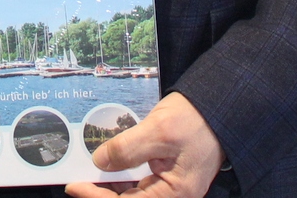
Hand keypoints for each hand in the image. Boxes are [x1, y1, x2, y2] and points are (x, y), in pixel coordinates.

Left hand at [66, 92, 222, 197]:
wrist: (221, 108)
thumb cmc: (198, 119)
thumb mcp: (160, 130)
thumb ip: (128, 149)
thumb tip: (100, 163)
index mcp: (176, 193)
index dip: (98, 197)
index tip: (75, 186)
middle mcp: (172, 194)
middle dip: (101, 190)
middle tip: (77, 177)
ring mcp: (170, 185)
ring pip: (131, 191)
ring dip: (109, 182)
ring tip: (87, 169)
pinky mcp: (166, 174)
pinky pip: (139, 179)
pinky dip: (121, 171)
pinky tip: (107, 160)